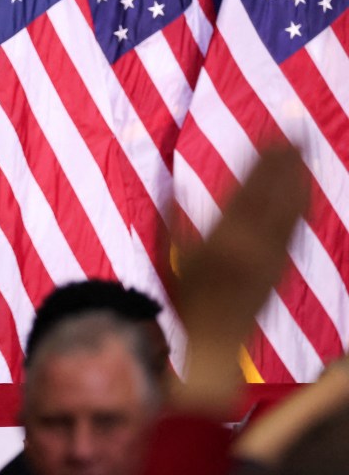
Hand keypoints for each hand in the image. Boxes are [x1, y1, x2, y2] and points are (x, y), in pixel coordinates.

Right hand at [170, 144, 308, 414]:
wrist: (215, 343)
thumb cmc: (185, 301)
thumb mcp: (170, 259)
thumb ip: (170, 223)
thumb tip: (169, 189)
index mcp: (220, 242)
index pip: (246, 192)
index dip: (260, 163)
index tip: (267, 136)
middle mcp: (250, 248)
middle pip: (273, 195)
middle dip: (283, 162)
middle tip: (292, 131)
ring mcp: (270, 258)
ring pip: (290, 209)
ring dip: (298, 177)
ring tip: (302, 148)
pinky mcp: (282, 267)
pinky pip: (296, 228)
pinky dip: (302, 202)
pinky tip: (305, 185)